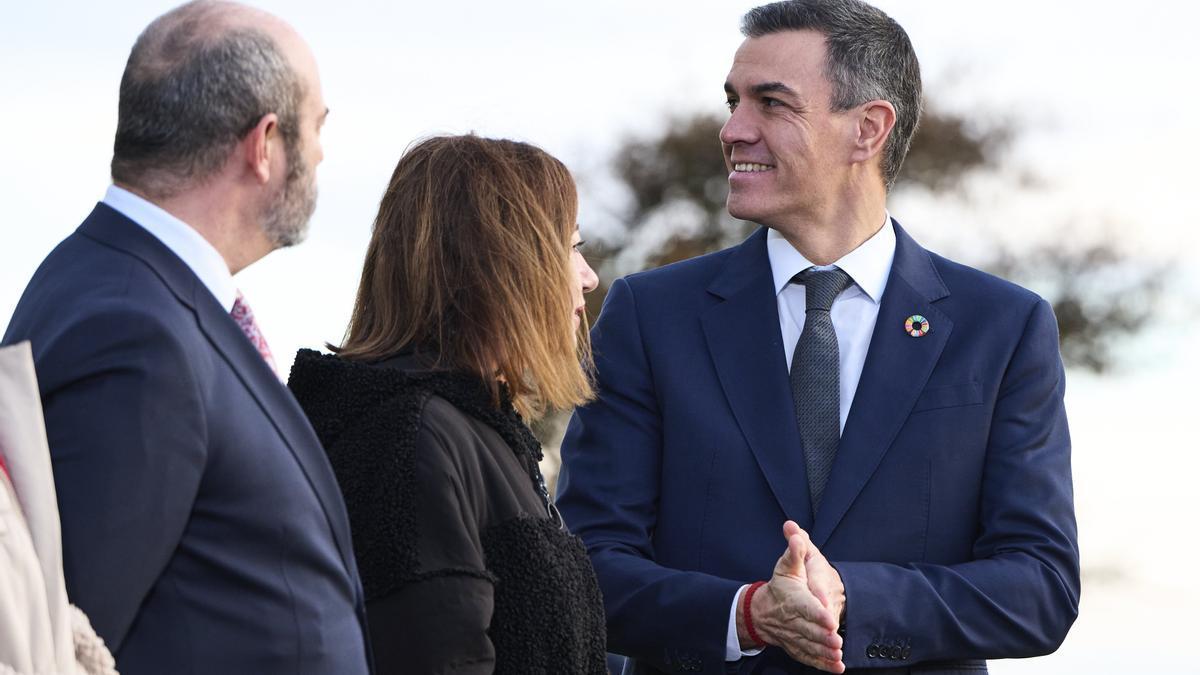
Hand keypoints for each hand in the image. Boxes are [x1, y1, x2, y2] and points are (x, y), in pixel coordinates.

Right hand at [738, 521, 844, 672]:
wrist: (762, 612)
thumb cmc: (780, 587)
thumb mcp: (786, 565)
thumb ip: (795, 550)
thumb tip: (795, 531)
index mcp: (793, 598)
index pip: (805, 606)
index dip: (817, 612)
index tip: (829, 618)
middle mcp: (792, 619)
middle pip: (808, 629)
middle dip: (823, 636)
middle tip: (837, 640)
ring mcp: (794, 635)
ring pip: (810, 645)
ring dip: (824, 651)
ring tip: (837, 654)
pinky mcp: (797, 648)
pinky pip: (809, 657)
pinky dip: (822, 664)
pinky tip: (836, 667)